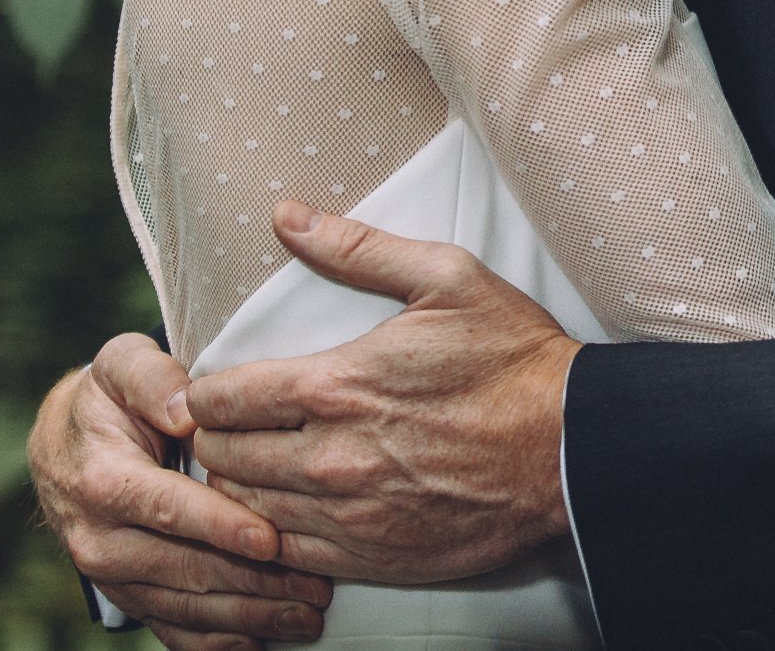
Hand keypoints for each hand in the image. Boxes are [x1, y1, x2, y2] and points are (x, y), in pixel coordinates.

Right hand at [30, 333, 333, 650]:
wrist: (64, 452)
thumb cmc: (107, 403)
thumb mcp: (121, 367)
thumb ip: (153, 379)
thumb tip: (188, 407)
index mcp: (103, 482)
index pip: (169, 510)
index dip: (221, 527)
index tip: (271, 539)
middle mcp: (101, 540)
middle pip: (185, 569)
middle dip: (254, 580)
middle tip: (314, 584)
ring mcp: (114, 578)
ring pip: (186, 608)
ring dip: (250, 616)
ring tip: (307, 613)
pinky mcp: (129, 599)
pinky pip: (175, 632)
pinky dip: (220, 642)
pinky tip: (265, 638)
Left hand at [187, 202, 582, 583]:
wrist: (573, 448)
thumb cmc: (512, 358)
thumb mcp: (444, 278)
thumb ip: (356, 248)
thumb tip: (287, 216)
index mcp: (339, 386)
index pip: (223, 400)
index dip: (201, 394)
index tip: (205, 390)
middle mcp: (333, 458)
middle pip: (225, 458)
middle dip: (213, 438)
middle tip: (223, 427)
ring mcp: (353, 515)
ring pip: (250, 510)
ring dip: (238, 487)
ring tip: (247, 465)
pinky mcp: (377, 558)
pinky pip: (293, 554)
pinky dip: (275, 533)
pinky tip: (284, 511)